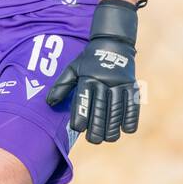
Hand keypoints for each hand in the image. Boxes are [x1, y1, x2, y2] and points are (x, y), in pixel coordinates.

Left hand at [46, 0, 147, 143]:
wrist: (113, 44)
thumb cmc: (88, 61)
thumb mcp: (73, 68)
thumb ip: (62, 86)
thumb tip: (50, 103)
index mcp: (88, 77)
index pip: (84, 98)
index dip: (81, 114)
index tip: (78, 128)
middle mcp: (104, 80)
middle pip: (101, 107)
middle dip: (97, 126)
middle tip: (93, 140)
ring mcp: (120, 83)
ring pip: (117, 108)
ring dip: (113, 126)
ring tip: (108, 138)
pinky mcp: (132, 85)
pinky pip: (133, 104)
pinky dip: (131, 117)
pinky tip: (126, 129)